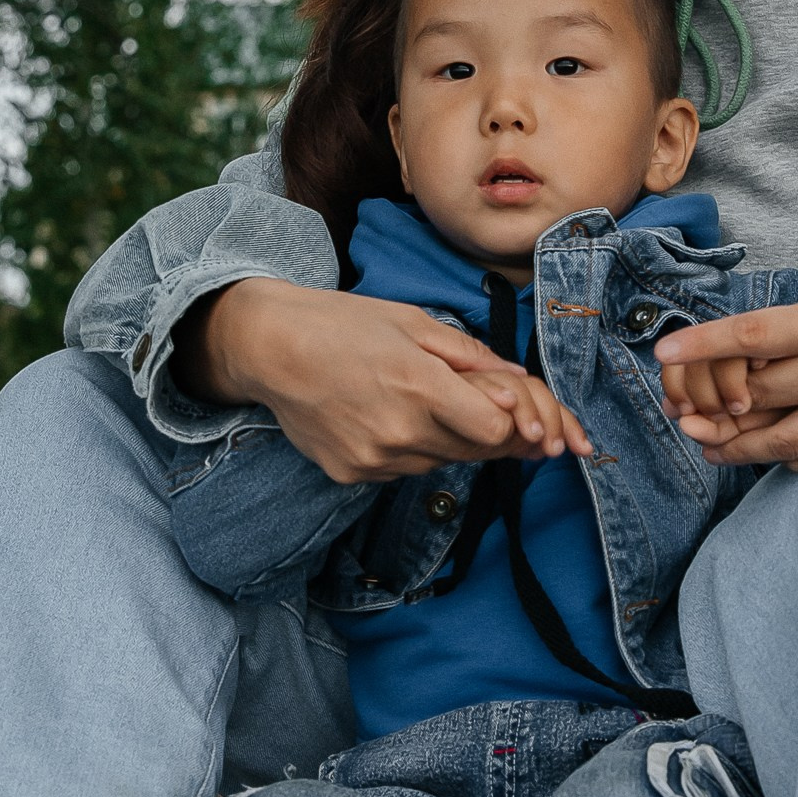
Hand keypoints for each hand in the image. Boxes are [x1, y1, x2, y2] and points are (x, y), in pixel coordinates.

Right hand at [182, 281, 590, 482]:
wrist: (272, 348)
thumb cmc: (344, 324)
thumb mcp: (414, 322)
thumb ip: (471, 356)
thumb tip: (519, 379)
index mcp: (421, 386)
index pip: (496, 430)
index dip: (517, 424)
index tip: (525, 416)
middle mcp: (400, 431)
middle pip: (476, 451)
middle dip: (495, 432)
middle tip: (497, 413)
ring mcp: (375, 459)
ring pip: (442, 463)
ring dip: (451, 440)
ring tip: (426, 403)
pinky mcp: (353, 474)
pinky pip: (404, 470)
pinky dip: (412, 450)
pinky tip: (389, 417)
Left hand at [657, 282, 797, 476]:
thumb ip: (779, 333)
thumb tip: (720, 360)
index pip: (751, 336)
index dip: (703, 346)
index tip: (663, 353)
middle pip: (756, 397)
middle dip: (711, 406)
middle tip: (682, 410)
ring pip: (777, 443)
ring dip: (734, 447)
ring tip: (708, 445)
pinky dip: (783, 460)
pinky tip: (766, 451)